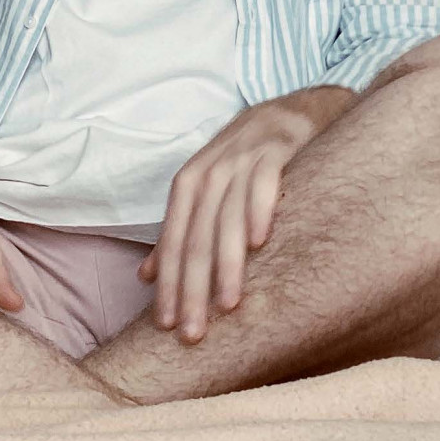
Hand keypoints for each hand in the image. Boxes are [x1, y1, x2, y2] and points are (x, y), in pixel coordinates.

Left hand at [138, 90, 352, 343]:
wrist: (294, 108)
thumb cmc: (248, 157)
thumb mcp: (207, 188)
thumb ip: (179, 231)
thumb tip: (145, 277)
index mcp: (188, 185)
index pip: (172, 242)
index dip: (169, 286)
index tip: (167, 327)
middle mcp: (209, 172)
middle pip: (195, 238)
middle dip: (193, 289)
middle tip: (194, 332)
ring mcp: (242, 159)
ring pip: (226, 219)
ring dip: (227, 264)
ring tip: (228, 304)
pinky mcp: (276, 148)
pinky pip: (264, 183)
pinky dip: (259, 211)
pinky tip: (261, 243)